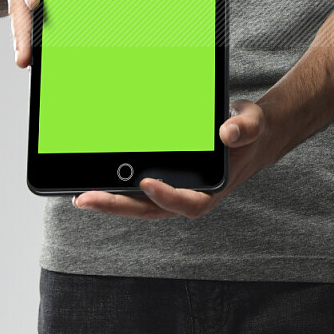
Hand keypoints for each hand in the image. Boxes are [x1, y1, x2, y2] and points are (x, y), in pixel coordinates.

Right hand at [0, 0, 71, 67]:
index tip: (35, 0)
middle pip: (17, 4)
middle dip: (21, 26)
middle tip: (24, 51)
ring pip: (18, 20)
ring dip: (22, 41)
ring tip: (24, 63)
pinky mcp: (21, 9)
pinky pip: (26, 28)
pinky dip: (29, 43)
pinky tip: (34, 62)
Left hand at [72, 99, 278, 219]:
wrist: (247, 135)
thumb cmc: (248, 131)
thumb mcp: (252, 123)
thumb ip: (244, 128)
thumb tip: (227, 133)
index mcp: (212, 189)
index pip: (187, 203)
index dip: (166, 197)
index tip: (146, 183)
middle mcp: (189, 195)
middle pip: (151, 210)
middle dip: (118, 206)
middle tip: (86, 198)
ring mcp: (174, 190)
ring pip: (139, 204)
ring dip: (110, 201)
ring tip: (81, 196)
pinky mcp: (163, 181)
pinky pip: (137, 190)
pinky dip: (117, 188)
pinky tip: (94, 180)